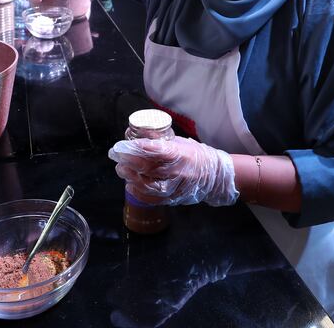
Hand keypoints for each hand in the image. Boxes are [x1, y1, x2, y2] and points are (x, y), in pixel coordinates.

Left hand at [108, 136, 238, 206]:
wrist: (215, 177)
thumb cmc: (196, 155)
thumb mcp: (181, 143)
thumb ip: (162, 141)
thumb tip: (140, 134)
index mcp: (181, 154)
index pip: (157, 150)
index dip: (139, 148)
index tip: (126, 144)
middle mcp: (179, 171)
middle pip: (149, 168)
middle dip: (130, 162)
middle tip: (118, 156)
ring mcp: (177, 186)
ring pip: (149, 184)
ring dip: (132, 177)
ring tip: (122, 170)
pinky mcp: (175, 198)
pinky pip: (154, 198)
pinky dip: (140, 193)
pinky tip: (130, 186)